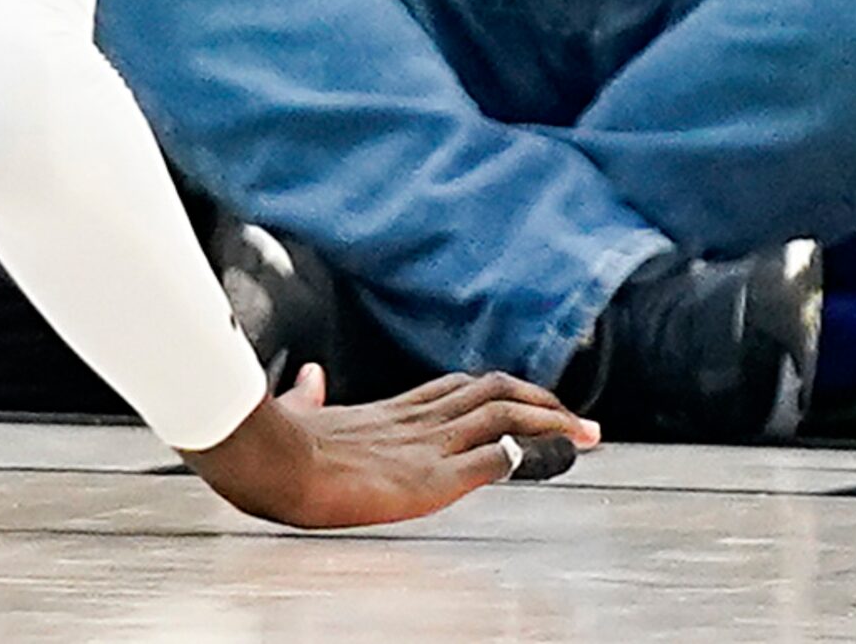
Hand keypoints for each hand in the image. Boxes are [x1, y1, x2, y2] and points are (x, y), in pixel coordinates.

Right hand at [179, 364, 599, 529]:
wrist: (268, 460)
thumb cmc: (275, 443)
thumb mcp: (299, 413)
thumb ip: (310, 398)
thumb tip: (310, 377)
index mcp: (392, 411)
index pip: (461, 388)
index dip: (501, 391)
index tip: (529, 399)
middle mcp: (419, 420)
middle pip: (497, 391)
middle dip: (543, 400)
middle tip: (578, 417)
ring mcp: (428, 446)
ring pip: (506, 414)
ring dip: (552, 421)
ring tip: (586, 434)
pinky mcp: (431, 478)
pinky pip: (496, 459)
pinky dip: (532, 455)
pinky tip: (558, 457)